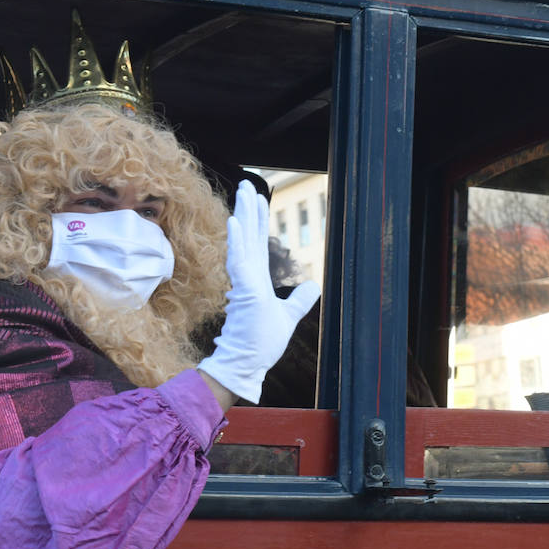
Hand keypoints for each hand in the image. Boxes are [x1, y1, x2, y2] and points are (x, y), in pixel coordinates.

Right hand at [197, 181, 319, 403]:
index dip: (258, 221)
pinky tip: (235, 221)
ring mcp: (244, 282)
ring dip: (243, 216)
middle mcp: (248, 277)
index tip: (258, 200)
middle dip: (248, 210)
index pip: (258, 244)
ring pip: (244, 241)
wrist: (246, 364)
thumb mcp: (288, 317)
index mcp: (256, 280)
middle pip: (249, 236)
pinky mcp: (243, 291)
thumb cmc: (260, 343)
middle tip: (246, 185)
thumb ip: (300, 301)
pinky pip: (239, 260)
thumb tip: (313, 285)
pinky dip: (237, 240)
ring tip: (242, 192)